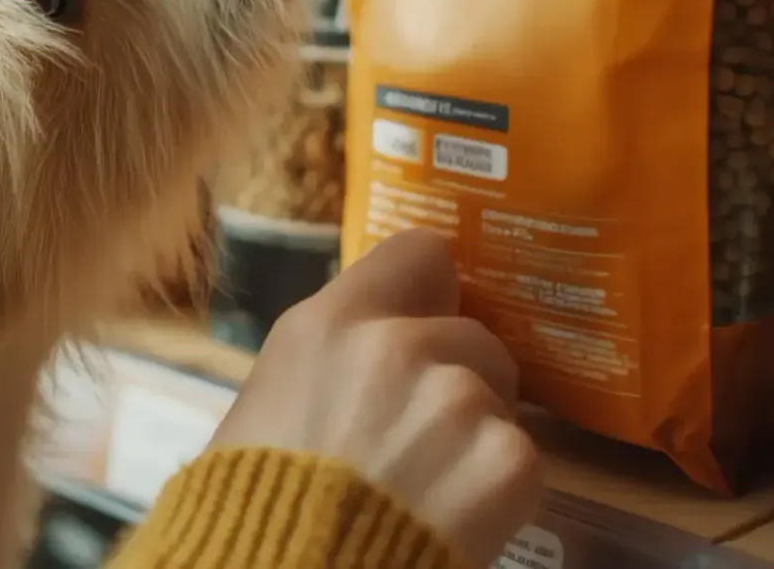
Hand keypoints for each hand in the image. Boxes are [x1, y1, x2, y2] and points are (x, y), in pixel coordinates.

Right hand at [209, 229, 543, 566]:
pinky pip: (521, 456)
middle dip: (455, 380)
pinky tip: (453, 518)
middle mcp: (396, 344)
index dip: (430, 294)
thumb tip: (362, 364)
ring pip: (497, 398)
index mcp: (327, 325)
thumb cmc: (252, 504)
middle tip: (420, 440)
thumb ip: (327, 365)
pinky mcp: (507, 459)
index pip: (420, 254)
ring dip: (476, 436)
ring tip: (431, 488)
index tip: (426, 325)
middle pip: (470, 335)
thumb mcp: (267, 407)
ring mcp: (457, 398)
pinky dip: (497, 489)